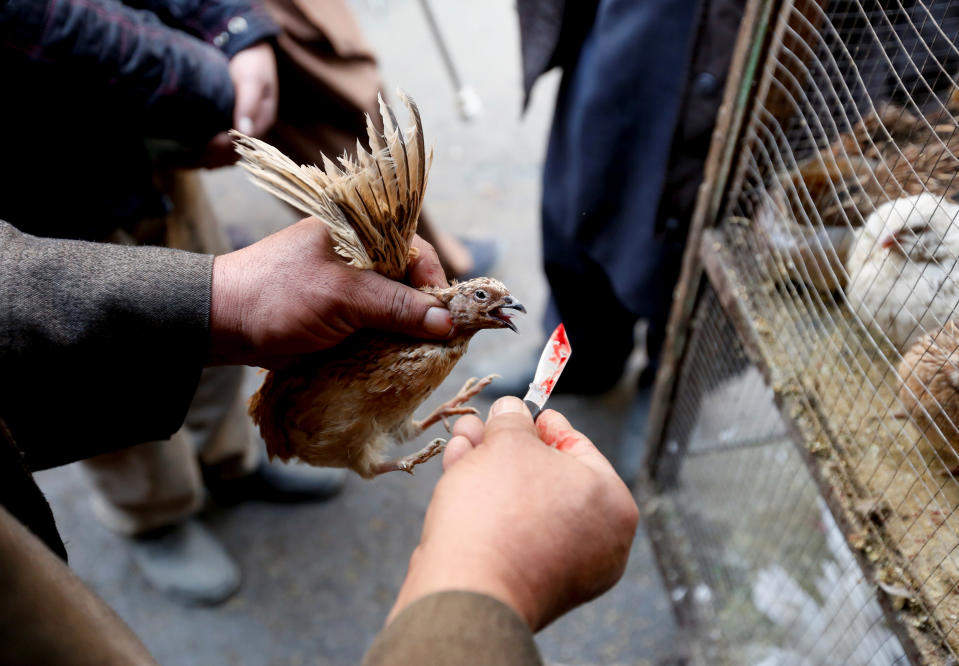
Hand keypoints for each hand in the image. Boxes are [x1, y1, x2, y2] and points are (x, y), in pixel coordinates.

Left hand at [201, 42, 278, 168]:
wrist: (246, 47)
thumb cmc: (251, 62)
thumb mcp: (252, 79)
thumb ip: (249, 103)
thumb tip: (245, 131)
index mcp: (262, 121)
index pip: (245, 144)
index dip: (227, 148)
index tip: (208, 143)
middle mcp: (253, 129)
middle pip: (235, 153)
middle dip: (216, 156)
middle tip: (194, 154)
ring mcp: (240, 127)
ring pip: (226, 152)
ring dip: (210, 157)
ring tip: (190, 156)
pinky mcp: (228, 123)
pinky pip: (219, 144)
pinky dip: (206, 150)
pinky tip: (191, 150)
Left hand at [209, 218, 451, 366]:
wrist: (223, 325)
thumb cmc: (278, 296)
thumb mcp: (342, 296)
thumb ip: (394, 306)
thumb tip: (446, 322)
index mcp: (358, 232)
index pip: (415, 250)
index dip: (434, 283)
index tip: (446, 318)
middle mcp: (358, 256)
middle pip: (409, 281)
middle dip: (423, 311)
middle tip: (436, 341)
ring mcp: (347, 286)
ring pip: (394, 307)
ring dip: (406, 332)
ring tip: (418, 354)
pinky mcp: (340, 315)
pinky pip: (376, 326)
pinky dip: (387, 342)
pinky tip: (396, 358)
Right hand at [388, 397, 638, 630]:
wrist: (466, 592)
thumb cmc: (500, 512)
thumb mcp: (508, 444)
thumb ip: (513, 421)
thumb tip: (512, 410)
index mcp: (614, 505)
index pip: (579, 447)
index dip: (544, 423)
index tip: (521, 410)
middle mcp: (598, 542)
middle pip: (546, 476)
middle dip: (506, 446)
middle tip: (481, 425)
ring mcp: (563, 570)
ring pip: (523, 503)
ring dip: (488, 469)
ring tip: (460, 443)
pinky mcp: (526, 586)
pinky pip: (510, 532)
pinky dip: (486, 505)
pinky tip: (458, 475)